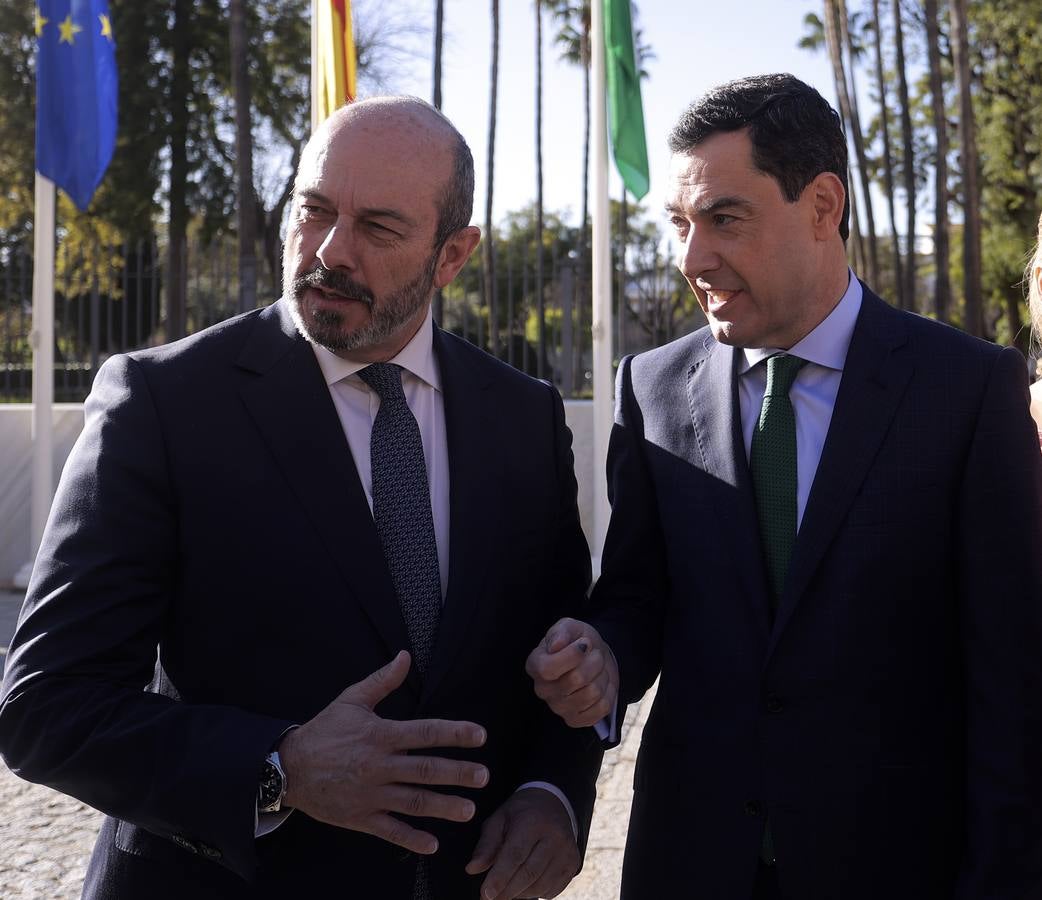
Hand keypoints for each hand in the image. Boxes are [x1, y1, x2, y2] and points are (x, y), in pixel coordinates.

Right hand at [279, 650, 487, 853]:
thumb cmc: (324, 731)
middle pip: (426, 770)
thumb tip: (405, 656)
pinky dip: (411, 839)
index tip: (480, 735)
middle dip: (458, 773)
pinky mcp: (360, 818)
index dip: (454, 733)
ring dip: (443, 807)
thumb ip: (383, 680)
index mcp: (380, 735)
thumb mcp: (351, 700)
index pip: (425, 732)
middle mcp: (379, 765)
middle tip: (484, 776)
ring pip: (413, 802)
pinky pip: (390, 830)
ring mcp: (370, 794)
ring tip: (469, 809)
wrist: (288, 767)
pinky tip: (432, 844)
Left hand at [465, 788, 579, 898]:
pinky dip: (535, 893)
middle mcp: (555, 836)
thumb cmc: (521, 813)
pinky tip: (523, 887)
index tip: (485, 894)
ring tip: (504, 893)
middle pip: (528, 873)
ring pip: (540, 884)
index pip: (515, 855)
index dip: (499, 877)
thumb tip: (472, 869)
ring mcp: (567, 851)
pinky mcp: (573, 863)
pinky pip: (553, 889)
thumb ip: (486, 844)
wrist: (553, 803)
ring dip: (519, 894)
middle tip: (489, 899)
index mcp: (533, 821)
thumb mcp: (500, 819)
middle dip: (506, 891)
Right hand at [526, 618, 617, 728]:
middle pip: (576, 679)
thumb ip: (561, 631)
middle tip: (595, 655)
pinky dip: (607, 694)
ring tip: (597, 669)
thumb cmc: (578, 641)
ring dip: (602, 676)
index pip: (547, 668)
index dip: (572, 655)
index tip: (585, 643)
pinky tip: (600, 685)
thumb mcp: (570, 627)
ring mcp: (558, 708)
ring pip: (591, 694)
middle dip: (594, 661)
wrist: (594, 656)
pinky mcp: (575, 720)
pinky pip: (600, 709)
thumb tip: (557, 645)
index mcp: (535, 665)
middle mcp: (542, 689)